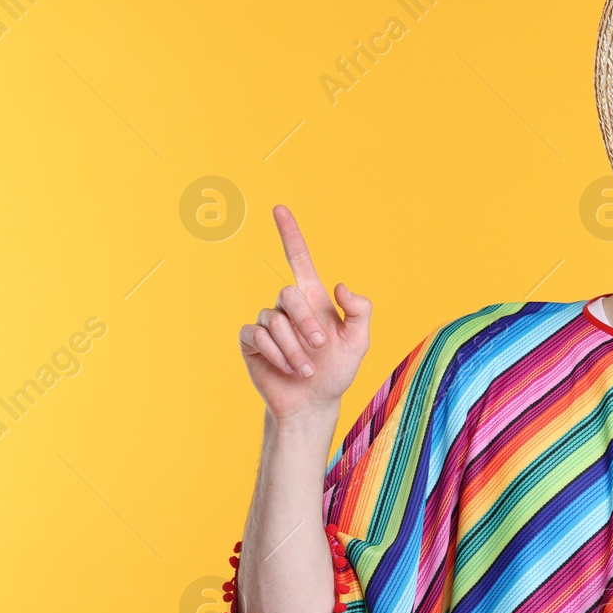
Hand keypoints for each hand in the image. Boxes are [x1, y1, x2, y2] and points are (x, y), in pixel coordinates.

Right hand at [238, 204, 371, 422]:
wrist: (313, 403)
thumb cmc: (337, 370)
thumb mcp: (359, 342)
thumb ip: (360, 310)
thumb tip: (340, 285)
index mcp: (312, 299)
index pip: (298, 259)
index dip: (289, 234)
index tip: (280, 209)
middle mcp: (287, 307)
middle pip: (289, 295)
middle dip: (306, 323)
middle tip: (320, 347)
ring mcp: (267, 323)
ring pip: (275, 322)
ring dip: (294, 349)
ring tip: (307, 370)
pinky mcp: (252, 342)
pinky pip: (258, 336)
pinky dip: (276, 354)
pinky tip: (287, 369)